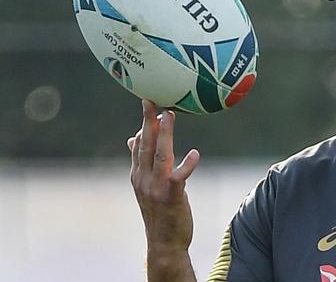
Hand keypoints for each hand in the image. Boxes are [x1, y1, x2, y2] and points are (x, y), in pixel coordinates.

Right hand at [128, 100, 198, 280]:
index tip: (148, 103)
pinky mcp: (171, 196)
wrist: (164, 243)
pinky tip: (195, 153)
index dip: (143, 125)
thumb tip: (131, 138)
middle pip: (145, 145)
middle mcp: (143, 179)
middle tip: (151, 101)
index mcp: (137, 175)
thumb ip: (141, 163)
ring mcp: (156, 187)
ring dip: (164, 134)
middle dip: (148, 122)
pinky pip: (179, 176)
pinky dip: (188, 164)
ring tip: (169, 115)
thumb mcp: (145, 186)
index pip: (138, 145)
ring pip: (160, 155)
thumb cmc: (159, 212)